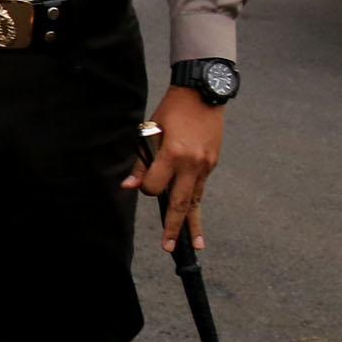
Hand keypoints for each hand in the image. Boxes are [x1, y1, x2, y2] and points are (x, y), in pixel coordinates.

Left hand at [128, 88, 224, 253]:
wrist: (203, 93)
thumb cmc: (171, 110)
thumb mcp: (151, 131)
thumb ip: (141, 161)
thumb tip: (129, 186)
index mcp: (174, 155)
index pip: (156, 186)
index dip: (146, 188)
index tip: (141, 183)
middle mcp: (193, 164)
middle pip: (182, 203)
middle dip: (175, 227)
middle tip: (170, 247)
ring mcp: (206, 165)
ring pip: (196, 200)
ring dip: (193, 223)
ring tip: (194, 245)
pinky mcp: (213, 164)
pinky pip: (201, 188)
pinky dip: (196, 203)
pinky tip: (195, 220)